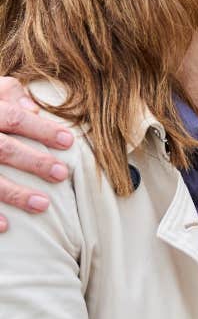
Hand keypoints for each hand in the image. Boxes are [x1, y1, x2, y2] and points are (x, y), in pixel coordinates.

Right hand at [0, 77, 74, 231]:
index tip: (69, 142)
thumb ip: (9, 93)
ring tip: (43, 205)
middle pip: (3, 149)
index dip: (42, 129)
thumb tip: (34, 109)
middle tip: (62, 174)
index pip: (15, 119)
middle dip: (34, 162)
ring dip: (15, 194)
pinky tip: (7, 225)